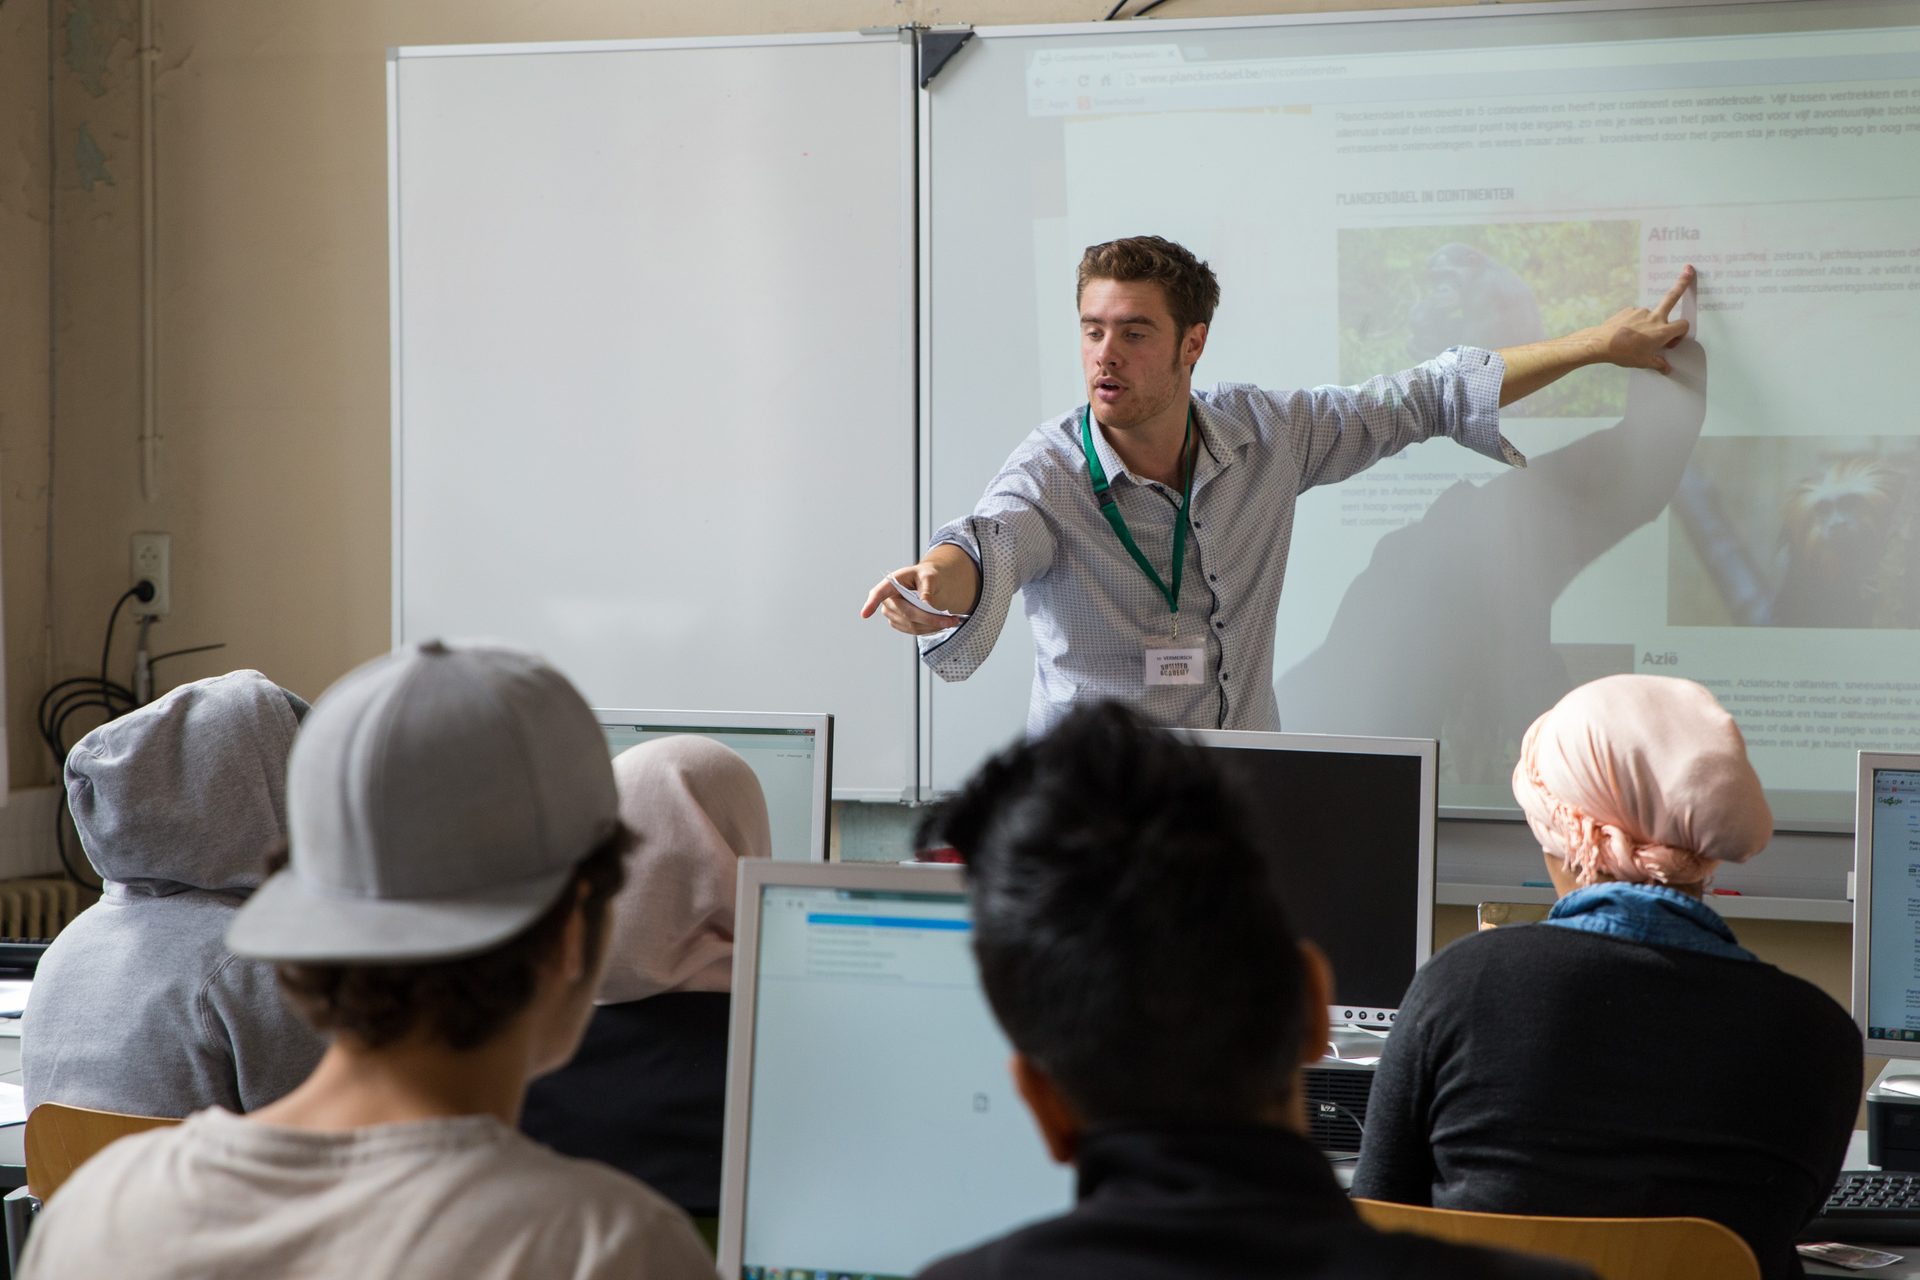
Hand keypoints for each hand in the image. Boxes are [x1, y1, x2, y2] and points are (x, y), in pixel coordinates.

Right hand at [860, 547, 980, 635]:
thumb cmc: (925, 575)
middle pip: (907, 614)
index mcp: (890, 584)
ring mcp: (892, 615)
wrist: (925, 583)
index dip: (871, 603)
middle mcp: (888, 601)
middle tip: (953, 620)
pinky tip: (941, 623)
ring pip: (912, 625)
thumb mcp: (929, 575)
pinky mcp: (899, 624)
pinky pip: (914, 630)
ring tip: (953, 620)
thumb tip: (926, 604)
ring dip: (934, 626)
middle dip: (931, 619)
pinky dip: (930, 629)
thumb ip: (927, 587)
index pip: (878, 593)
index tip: (864, 614)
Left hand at [1589, 265, 1694, 373]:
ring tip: (1633, 338)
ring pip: (1650, 316)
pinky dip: (1634, 323)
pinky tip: (1625, 332)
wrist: (1601, 343)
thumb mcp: (1643, 362)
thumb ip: (1658, 363)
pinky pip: (1636, 316)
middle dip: (1683, 283)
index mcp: (1662, 331)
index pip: (1683, 325)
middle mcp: (1654, 318)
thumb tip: (1666, 369)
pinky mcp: (1629, 309)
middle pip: (1673, 296)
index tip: (1671, 342)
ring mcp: (1641, 311)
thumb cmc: (1623, 354)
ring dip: (1648, 324)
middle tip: (1689, 269)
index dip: (1680, 334)